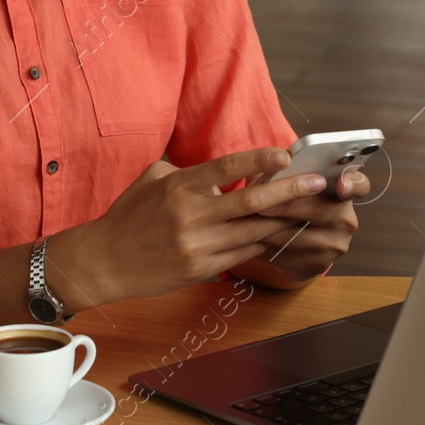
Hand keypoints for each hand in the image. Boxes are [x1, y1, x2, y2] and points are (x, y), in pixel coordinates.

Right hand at [54, 147, 332, 306]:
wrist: (106, 260)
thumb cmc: (129, 215)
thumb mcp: (152, 179)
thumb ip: (187, 171)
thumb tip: (220, 171)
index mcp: (179, 187)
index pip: (225, 168)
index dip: (257, 161)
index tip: (285, 155)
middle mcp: (191, 215)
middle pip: (250, 203)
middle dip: (290, 192)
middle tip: (318, 184)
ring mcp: (198, 245)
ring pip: (253, 231)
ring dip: (285, 221)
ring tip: (312, 210)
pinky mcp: (201, 269)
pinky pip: (242, 253)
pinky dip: (263, 242)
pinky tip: (282, 234)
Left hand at [244, 166, 367, 280]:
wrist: (297, 246)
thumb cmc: (293, 204)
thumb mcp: (292, 184)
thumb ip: (284, 173)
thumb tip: (264, 167)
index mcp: (344, 192)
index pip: (359, 185)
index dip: (351, 183)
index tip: (340, 184)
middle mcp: (346, 219)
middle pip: (317, 210)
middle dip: (285, 205)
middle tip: (259, 204)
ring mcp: (335, 245)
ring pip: (296, 236)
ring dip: (267, 229)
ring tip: (245, 221)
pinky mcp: (319, 265)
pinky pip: (287, 256)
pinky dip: (265, 248)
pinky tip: (249, 241)